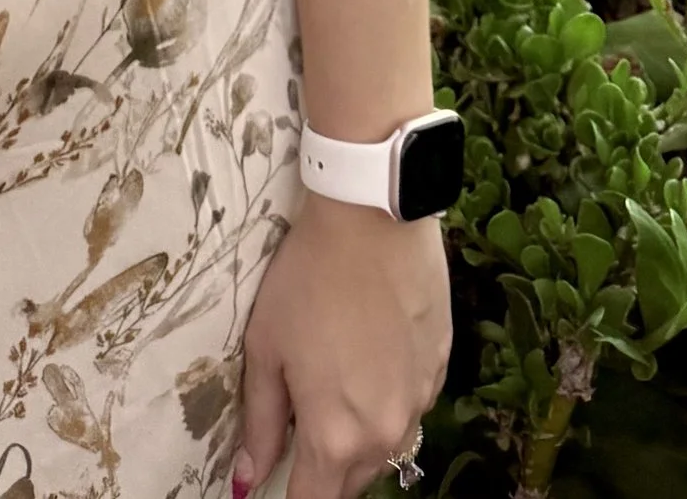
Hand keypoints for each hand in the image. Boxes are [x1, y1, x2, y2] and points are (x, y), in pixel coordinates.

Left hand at [233, 195, 449, 498]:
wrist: (375, 216)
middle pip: (352, 484)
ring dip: (360, 439)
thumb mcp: (267, 348)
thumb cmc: (308, 278)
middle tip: (303, 428)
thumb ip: (260, 424)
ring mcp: (420, 402)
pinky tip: (372, 360)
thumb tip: (246, 480)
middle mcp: (385, 433)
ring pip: (386, 449)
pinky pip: (412, 408)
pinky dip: (390, 402)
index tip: (278, 481)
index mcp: (335, 438)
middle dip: (324, 472)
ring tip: (337, 386)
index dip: (291, 497)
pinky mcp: (440, 368)